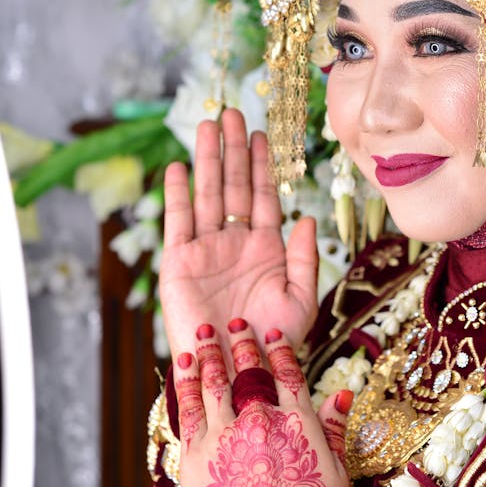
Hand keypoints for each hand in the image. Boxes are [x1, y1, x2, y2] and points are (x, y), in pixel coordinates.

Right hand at [160, 109, 317, 360]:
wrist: (240, 374)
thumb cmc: (274, 344)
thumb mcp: (301, 299)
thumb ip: (305, 256)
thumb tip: (306, 216)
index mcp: (264, 249)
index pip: (261, 196)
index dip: (261, 165)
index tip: (263, 132)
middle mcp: (234, 244)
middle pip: (233, 185)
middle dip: (234, 149)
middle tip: (234, 112)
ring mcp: (205, 251)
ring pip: (207, 194)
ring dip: (208, 159)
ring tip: (210, 124)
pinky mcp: (179, 264)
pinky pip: (179, 222)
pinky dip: (178, 194)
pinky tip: (180, 166)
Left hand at [175, 322, 350, 486]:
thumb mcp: (336, 470)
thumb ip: (336, 429)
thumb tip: (343, 395)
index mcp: (296, 419)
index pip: (287, 373)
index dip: (279, 350)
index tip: (270, 335)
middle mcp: (259, 416)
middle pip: (249, 371)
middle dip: (242, 344)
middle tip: (235, 324)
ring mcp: (225, 431)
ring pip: (215, 381)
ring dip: (210, 353)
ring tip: (204, 332)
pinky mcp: (195, 451)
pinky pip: (187, 406)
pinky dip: (185, 381)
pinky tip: (184, 362)